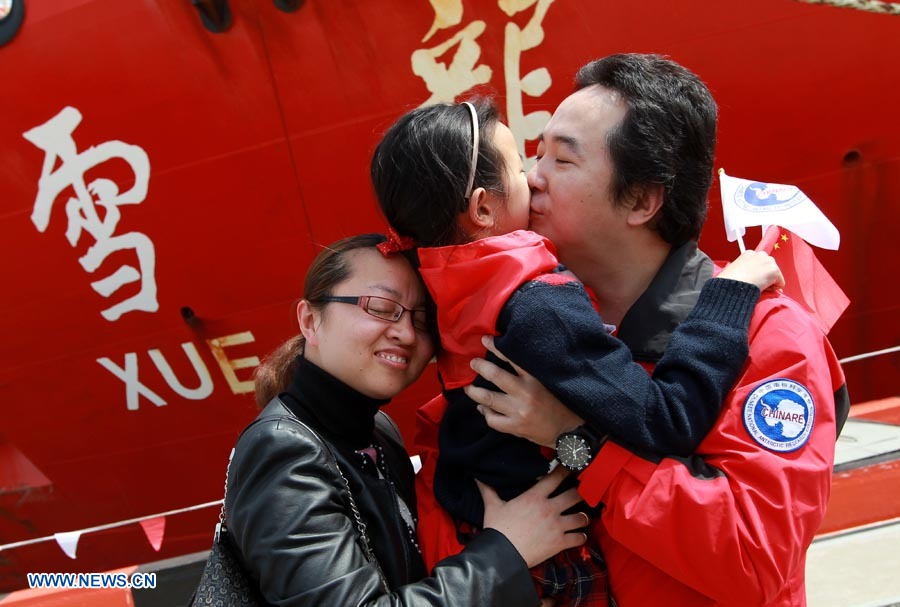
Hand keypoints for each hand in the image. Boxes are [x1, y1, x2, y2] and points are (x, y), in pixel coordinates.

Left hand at [464, 336, 582, 446]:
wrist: (571, 432)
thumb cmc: (562, 405)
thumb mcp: (550, 384)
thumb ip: (532, 374)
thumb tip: (510, 361)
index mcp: (535, 379)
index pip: (512, 358)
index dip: (496, 347)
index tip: (486, 339)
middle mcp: (525, 393)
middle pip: (495, 376)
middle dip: (481, 367)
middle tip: (473, 363)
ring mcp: (518, 411)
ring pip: (488, 399)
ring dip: (475, 392)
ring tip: (469, 389)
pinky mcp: (516, 427)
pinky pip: (493, 420)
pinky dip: (486, 413)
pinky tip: (484, 409)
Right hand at [478, 466, 587, 567]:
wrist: (502, 555)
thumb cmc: (497, 529)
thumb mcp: (492, 506)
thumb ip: (488, 490)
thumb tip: (477, 477)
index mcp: (534, 497)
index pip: (556, 477)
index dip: (566, 470)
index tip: (572, 467)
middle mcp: (549, 508)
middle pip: (575, 495)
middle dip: (580, 493)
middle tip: (581, 493)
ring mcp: (556, 526)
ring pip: (581, 517)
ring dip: (582, 517)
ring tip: (581, 517)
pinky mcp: (559, 543)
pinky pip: (579, 538)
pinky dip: (581, 537)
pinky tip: (579, 536)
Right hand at [718, 250, 784, 291]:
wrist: (733, 286)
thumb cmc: (729, 282)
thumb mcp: (732, 270)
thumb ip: (741, 270)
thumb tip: (745, 277)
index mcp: (748, 253)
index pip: (759, 262)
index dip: (756, 272)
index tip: (752, 279)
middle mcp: (760, 254)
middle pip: (769, 266)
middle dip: (764, 275)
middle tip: (755, 283)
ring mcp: (768, 262)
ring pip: (775, 275)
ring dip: (769, 281)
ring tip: (757, 286)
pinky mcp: (775, 271)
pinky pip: (780, 284)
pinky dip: (773, 289)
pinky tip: (762, 289)